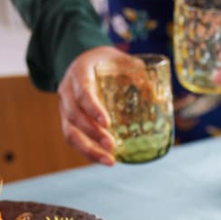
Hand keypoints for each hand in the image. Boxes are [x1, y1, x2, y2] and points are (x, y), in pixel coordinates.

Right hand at [57, 46, 127, 165]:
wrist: (87, 60)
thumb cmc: (107, 61)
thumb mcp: (121, 58)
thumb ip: (137, 71)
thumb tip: (155, 93)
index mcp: (79, 71)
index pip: (83, 91)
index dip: (93, 108)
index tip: (107, 123)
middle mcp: (67, 90)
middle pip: (73, 114)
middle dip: (92, 133)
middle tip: (112, 145)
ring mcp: (65, 106)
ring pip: (70, 132)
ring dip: (88, 149)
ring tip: (110, 161)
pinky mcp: (68, 120)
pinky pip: (73, 139)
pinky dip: (88, 152)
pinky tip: (104, 160)